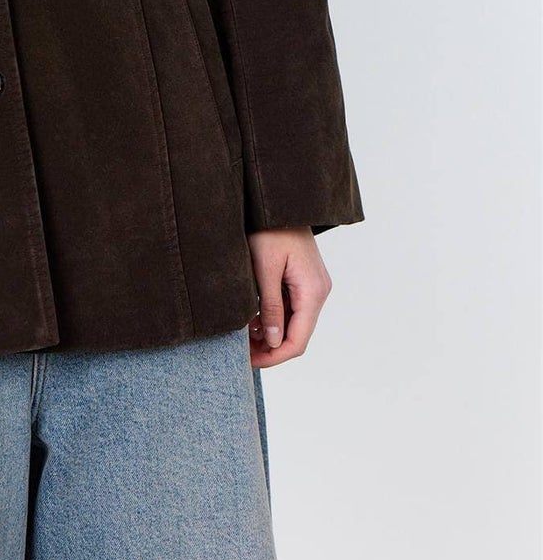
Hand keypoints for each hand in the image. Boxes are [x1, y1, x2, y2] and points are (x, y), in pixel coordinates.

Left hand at [246, 227, 332, 366]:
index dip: (274, 356)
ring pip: (293, 321)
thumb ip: (271, 307)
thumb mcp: (265, 269)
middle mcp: (318, 291)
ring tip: (242, 337)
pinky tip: (252, 319)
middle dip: (270, 347)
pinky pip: (290, 306)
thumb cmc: (269, 228)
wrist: (277, 199)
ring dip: (270, 333)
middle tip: (241, 353)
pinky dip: (273, 316)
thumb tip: (273, 341)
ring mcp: (312, 285)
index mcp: (313, 291)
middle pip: (297, 333)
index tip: (249, 361)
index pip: (298, 340)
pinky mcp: (302, 278)